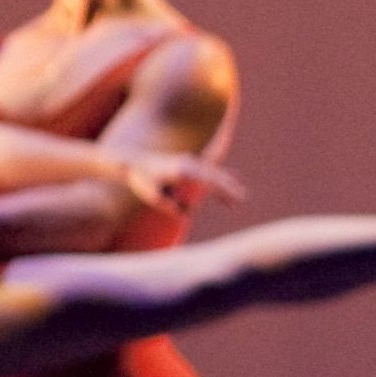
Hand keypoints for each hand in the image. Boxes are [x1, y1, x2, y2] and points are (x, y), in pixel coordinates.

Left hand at [118, 149, 246, 211]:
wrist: (133, 161)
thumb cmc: (142, 178)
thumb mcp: (153, 195)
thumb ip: (169, 205)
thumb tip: (186, 216)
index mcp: (184, 170)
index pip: (210, 181)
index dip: (224, 191)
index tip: (235, 200)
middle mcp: (189, 164)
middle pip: (215, 176)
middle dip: (229, 187)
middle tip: (243, 199)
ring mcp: (189, 163)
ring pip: (213, 173)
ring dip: (226, 184)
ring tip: (238, 197)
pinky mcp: (187, 165)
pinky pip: (207, 173)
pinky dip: (218, 180)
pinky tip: (229, 185)